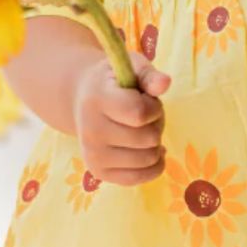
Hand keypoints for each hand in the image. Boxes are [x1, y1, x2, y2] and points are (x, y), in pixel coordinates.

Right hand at [73, 46, 170, 186]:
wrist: (82, 100)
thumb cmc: (114, 83)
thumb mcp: (130, 68)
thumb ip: (149, 75)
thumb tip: (164, 83)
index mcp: (97, 100)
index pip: (139, 113)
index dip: (153, 107)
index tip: (148, 100)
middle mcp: (91, 131)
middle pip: (147, 138)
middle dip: (157, 124)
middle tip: (146, 116)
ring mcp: (93, 155)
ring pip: (148, 159)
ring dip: (156, 144)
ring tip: (143, 130)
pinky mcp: (99, 172)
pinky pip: (141, 178)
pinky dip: (154, 166)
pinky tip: (148, 150)